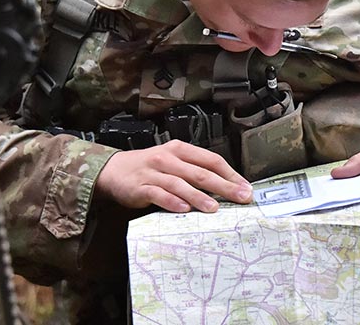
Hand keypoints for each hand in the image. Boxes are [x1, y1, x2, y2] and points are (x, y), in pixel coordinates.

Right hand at [95, 140, 253, 213]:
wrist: (114, 170)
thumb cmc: (149, 168)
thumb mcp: (173, 162)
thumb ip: (194, 171)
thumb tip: (224, 187)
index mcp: (180, 149)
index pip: (211, 160)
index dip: (230, 174)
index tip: (245, 187)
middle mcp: (168, 158)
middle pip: (200, 172)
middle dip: (223, 186)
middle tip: (240, 197)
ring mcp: (154, 173)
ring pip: (180, 184)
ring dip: (198, 196)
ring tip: (214, 207)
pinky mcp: (141, 187)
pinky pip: (159, 194)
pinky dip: (172, 202)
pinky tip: (183, 210)